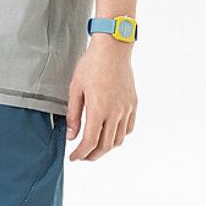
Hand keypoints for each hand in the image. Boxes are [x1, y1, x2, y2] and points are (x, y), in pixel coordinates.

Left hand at [66, 35, 137, 160]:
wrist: (112, 48)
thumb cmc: (91, 64)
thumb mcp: (75, 88)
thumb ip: (74, 114)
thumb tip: (72, 136)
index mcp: (99, 109)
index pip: (90, 141)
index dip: (81, 153)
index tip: (73, 157)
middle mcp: (115, 112)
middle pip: (105, 145)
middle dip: (92, 155)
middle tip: (82, 156)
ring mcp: (126, 109)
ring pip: (119, 139)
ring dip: (106, 148)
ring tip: (95, 147)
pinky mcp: (133, 103)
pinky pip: (128, 128)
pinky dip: (119, 136)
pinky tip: (110, 133)